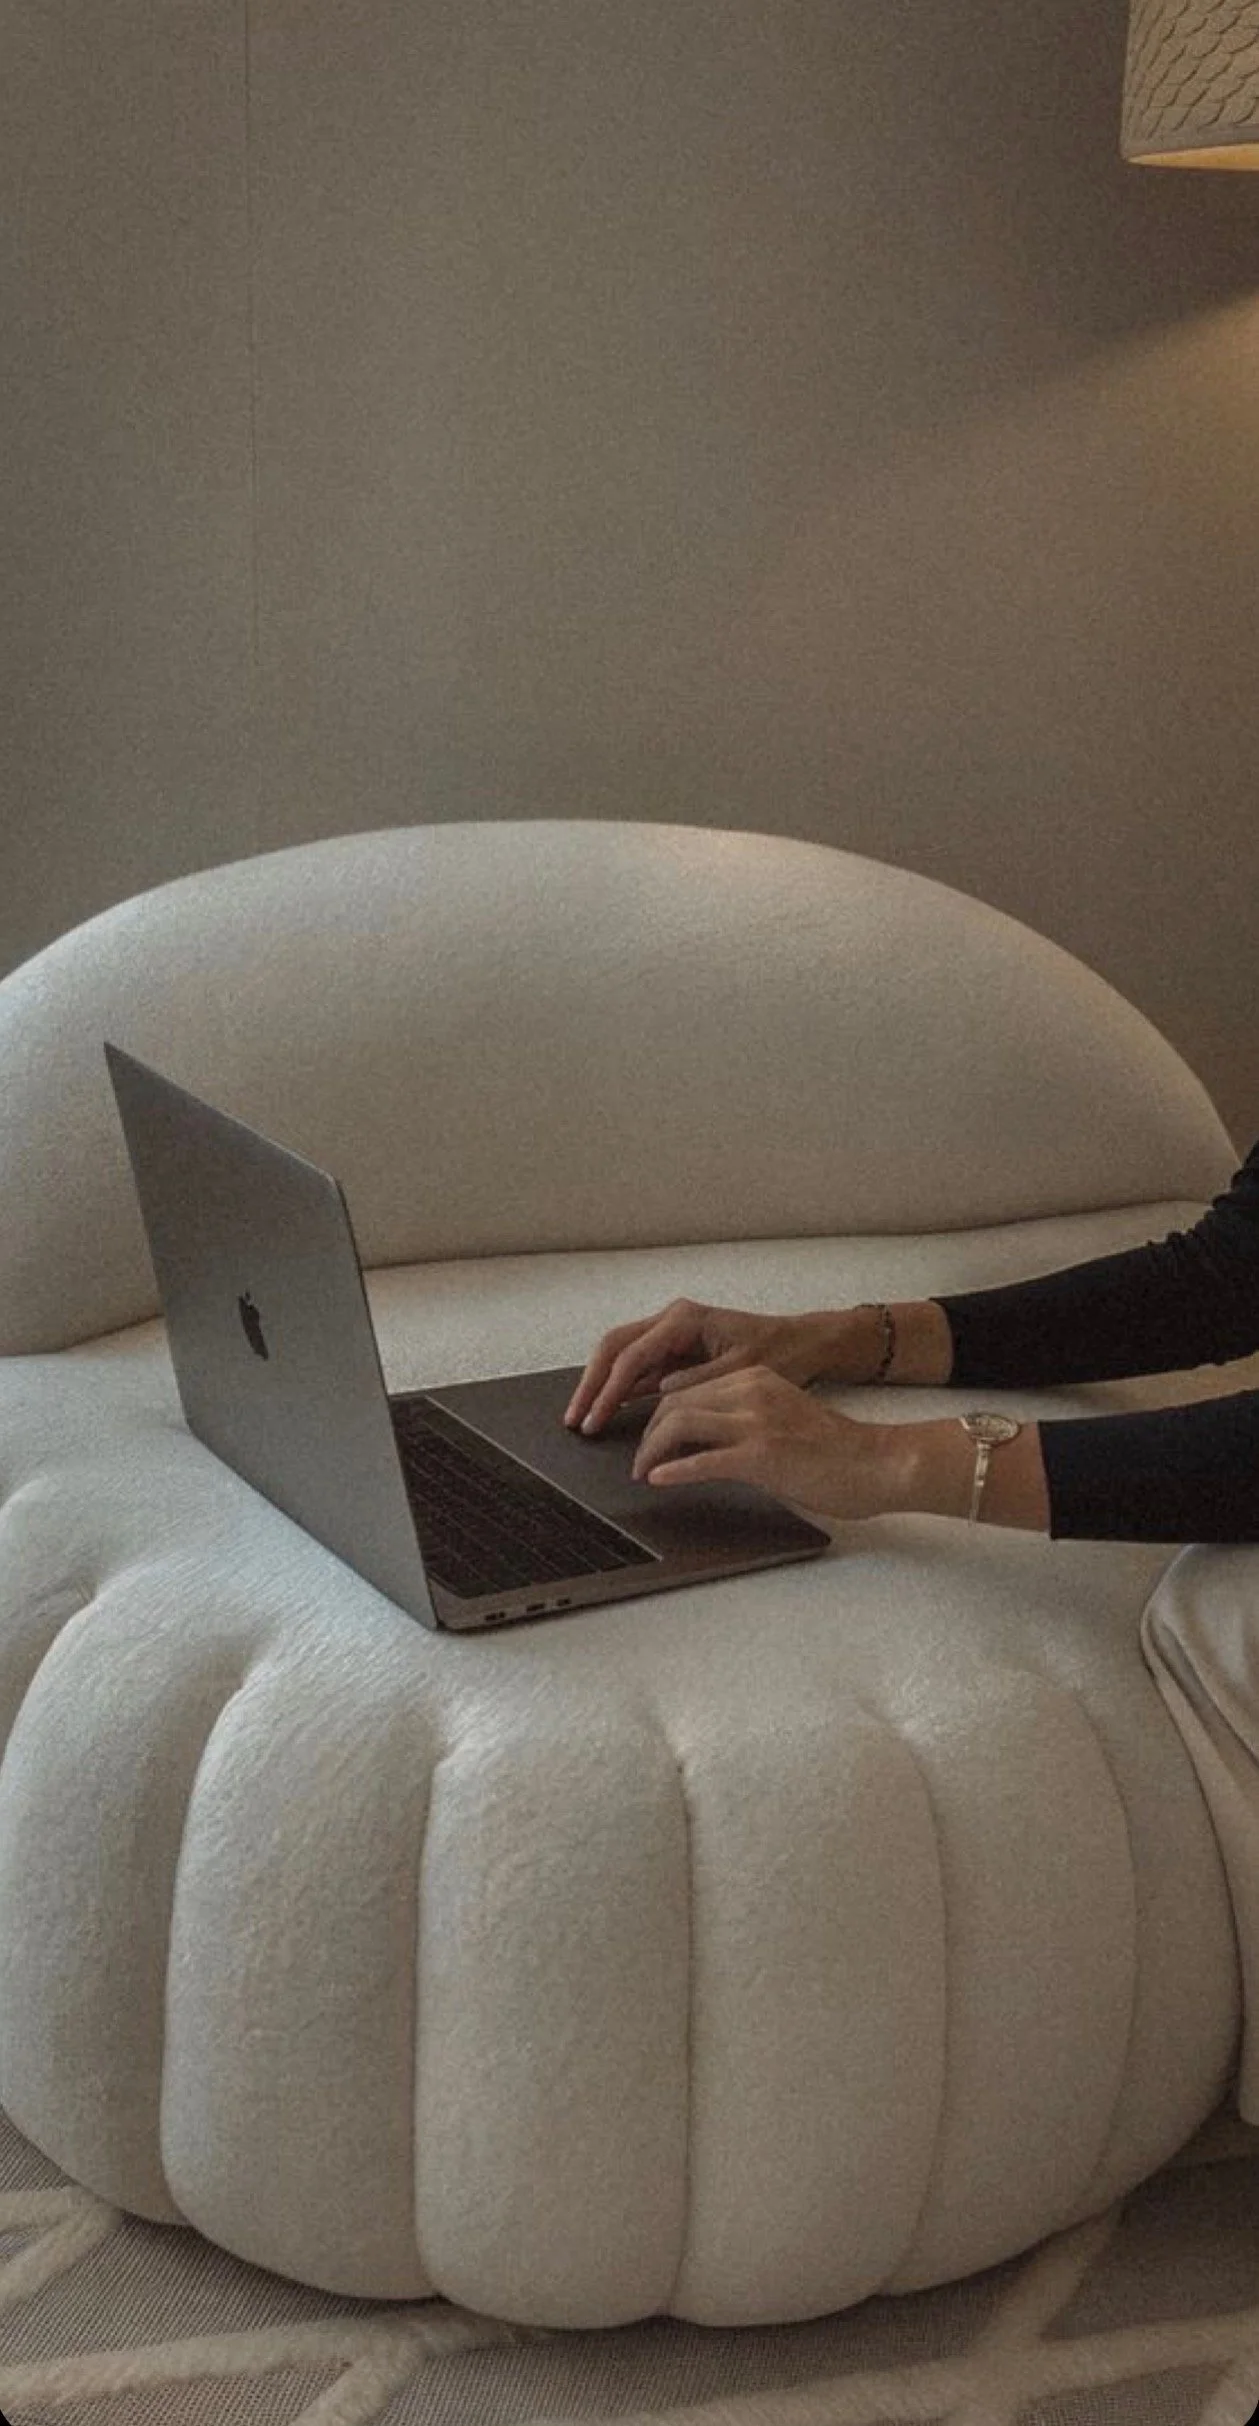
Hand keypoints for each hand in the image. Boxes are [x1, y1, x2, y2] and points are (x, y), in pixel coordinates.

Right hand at [564, 1296, 835, 1434]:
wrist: (804, 1344)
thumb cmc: (780, 1353)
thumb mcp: (742, 1373)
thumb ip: (698, 1382)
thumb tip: (659, 1395)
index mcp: (685, 1319)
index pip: (632, 1356)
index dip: (609, 1391)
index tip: (595, 1420)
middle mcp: (672, 1320)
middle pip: (614, 1348)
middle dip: (592, 1384)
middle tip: (574, 1419)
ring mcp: (671, 1334)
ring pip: (621, 1356)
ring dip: (601, 1387)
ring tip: (583, 1420)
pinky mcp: (676, 1351)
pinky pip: (638, 1368)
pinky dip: (621, 1389)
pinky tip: (609, 1413)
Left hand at [630, 1364, 892, 1522]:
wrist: (877, 1463)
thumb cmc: (834, 1451)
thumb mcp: (780, 1420)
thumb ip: (741, 1424)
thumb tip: (699, 1448)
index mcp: (755, 1379)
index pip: (688, 1388)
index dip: (658, 1414)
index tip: (647, 1437)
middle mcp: (751, 1391)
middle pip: (675, 1402)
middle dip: (647, 1432)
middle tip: (638, 1459)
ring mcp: (756, 1421)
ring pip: (680, 1423)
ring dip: (651, 1449)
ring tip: (643, 1471)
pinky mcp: (762, 1455)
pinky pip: (703, 1460)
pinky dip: (673, 1470)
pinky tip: (658, 1480)